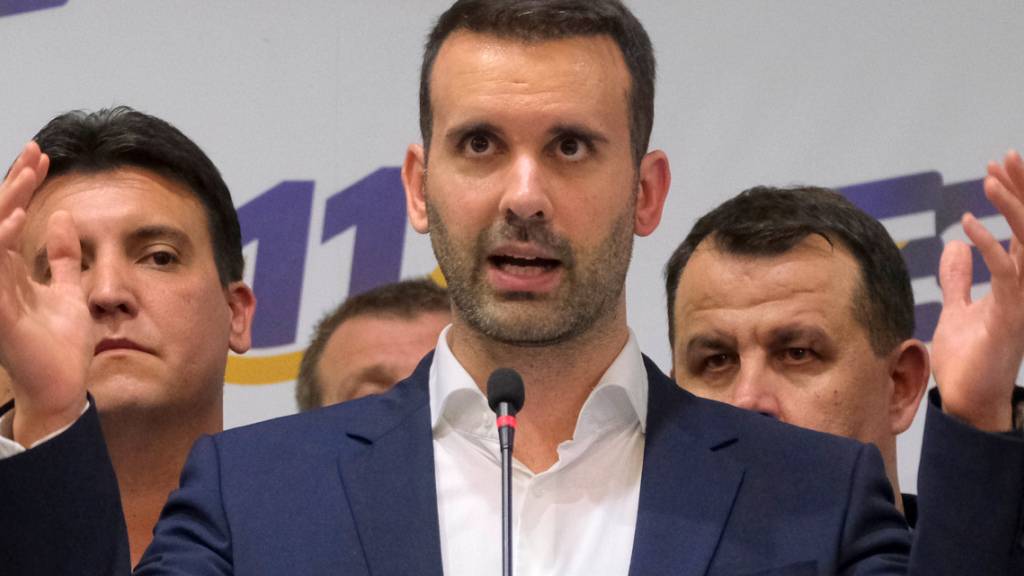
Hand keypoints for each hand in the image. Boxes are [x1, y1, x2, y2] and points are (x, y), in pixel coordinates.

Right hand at [0, 142, 91, 445]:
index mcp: (11, 271)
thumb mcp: (69, 290)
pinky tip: (17, 219)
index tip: (43, 157)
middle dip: (14, 183)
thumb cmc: (61, 344)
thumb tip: (66, 218)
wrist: (62, 386)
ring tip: (27, 174)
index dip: (24, 186)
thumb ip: (65, 258)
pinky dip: (2, 241)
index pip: (10, 217)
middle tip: (35, 152)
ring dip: (6, 203)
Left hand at [932, 150, 1023, 431]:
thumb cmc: (967, 360)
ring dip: (1011, 208)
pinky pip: (1005, 273)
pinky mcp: (1011, 316)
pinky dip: (988, 246)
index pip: (1022, 228)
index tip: (998, 165)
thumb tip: (955, 245)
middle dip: (1022, 189)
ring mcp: (1023, 300)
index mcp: (1016, 282)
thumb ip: (959, 278)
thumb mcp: (958, 308)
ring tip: (990, 179)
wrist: (968, 402)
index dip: (1015, 195)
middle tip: (1005, 156)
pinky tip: (966, 226)